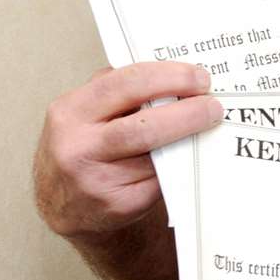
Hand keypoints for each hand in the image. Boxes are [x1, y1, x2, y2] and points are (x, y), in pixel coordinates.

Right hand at [33, 62, 222, 238]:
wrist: (65, 206)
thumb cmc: (83, 147)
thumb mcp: (84, 112)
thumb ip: (118, 90)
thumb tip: (172, 73)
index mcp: (70, 112)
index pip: (126, 84)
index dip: (168, 77)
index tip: (199, 77)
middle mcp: (78, 147)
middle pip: (145, 126)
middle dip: (187, 113)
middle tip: (214, 106)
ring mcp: (96, 181)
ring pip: (156, 156)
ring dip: (188, 140)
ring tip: (209, 126)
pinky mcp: (118, 206)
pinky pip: (160, 182)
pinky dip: (179, 167)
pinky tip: (191, 157)